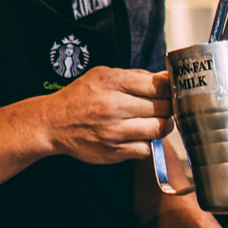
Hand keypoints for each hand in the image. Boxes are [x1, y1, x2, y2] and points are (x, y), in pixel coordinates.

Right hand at [41, 67, 170, 163]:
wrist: (53, 123)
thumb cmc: (81, 96)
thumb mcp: (103, 75)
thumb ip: (135, 76)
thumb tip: (167, 78)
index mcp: (111, 82)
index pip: (158, 84)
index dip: (172, 88)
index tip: (175, 90)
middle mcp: (113, 106)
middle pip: (162, 107)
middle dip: (170, 107)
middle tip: (167, 107)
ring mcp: (113, 131)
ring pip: (158, 130)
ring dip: (162, 126)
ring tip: (157, 121)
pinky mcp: (113, 152)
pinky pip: (145, 149)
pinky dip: (146, 143)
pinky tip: (138, 136)